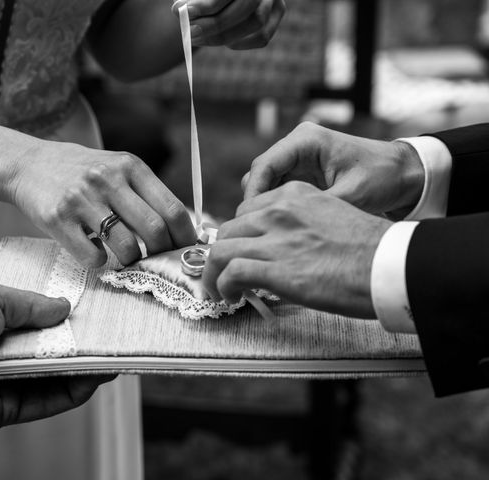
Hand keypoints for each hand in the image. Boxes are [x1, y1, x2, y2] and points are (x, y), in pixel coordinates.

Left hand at [0, 277, 111, 438]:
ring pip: (50, 377)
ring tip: (109, 356)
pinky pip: (44, 402)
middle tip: (106, 334)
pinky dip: (70, 392)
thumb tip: (63, 307)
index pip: (32, 319)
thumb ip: (30, 304)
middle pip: (46, 349)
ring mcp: (1, 382)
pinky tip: (92, 379)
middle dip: (76, 342)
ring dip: (80, 368)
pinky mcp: (4, 410)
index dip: (59, 315)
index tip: (87, 310)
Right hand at [8, 141, 196, 266]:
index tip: (185, 250)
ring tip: (127, 257)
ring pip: (127, 247)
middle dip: (163, 253)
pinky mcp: (58, 219)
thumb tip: (182, 230)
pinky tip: (95, 251)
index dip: (185, 237)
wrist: (28, 164)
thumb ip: (146, 192)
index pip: (173, 209)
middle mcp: (107, 178)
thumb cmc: (80, 172)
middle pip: (154, 230)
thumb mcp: (116, 168)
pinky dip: (100, 262)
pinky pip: (93, 257)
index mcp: (130, 166)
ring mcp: (82, 199)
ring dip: (132, 260)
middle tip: (159, 260)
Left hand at [172, 0, 285, 48]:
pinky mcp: (278, 13)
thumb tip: (179, 11)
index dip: (207, 4)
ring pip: (255, 22)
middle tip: (191, 33)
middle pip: (246, 6)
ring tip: (198, 37)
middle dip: (215, 24)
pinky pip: (262, 37)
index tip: (186, 13)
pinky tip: (221, 42)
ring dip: (224, 36)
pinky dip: (240, 43)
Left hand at [203, 182, 391, 317]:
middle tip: (226, 273)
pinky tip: (232, 297)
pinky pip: (231, 273)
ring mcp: (276, 239)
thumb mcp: (330, 217)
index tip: (241, 252)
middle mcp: (280, 211)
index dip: (239, 235)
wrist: (391, 264)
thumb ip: (300, 224)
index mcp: (294, 195)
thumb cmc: (370, 248)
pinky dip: (223, 286)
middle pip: (229, 229)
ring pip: (221, 250)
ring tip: (222, 289)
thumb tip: (283, 247)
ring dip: (215, 273)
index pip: (246, 210)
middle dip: (222, 254)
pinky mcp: (276, 268)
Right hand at [243, 122, 424, 218]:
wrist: (404, 174)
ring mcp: (298, 159)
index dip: (253, 195)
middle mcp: (297, 146)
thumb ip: (315, 208)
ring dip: (264, 206)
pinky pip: (278, 190)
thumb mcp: (351, 196)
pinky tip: (281, 228)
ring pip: (265, 183)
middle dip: (255, 203)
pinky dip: (275, 207)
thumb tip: (283, 228)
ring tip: (269, 232)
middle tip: (257, 232)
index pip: (263, 166)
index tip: (251, 221)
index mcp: (306, 140)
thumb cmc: (383, 177)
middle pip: (259, 174)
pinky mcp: (301, 173)